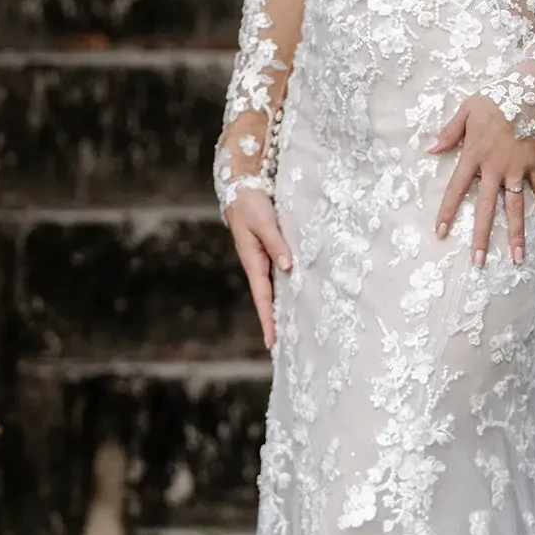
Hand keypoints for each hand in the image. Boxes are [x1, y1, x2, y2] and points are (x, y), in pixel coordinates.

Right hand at [225, 189, 291, 349]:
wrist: (241, 187)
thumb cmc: (251, 204)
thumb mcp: (264, 223)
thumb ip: (277, 244)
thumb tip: (288, 267)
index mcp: (253, 261)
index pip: (263, 298)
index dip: (268, 320)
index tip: (272, 342)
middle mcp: (258, 264)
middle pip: (267, 299)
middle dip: (273, 322)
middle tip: (283, 347)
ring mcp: (262, 259)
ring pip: (273, 289)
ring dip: (280, 307)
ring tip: (291, 328)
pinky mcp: (268, 251)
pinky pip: (277, 275)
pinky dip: (284, 288)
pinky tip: (294, 295)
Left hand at [426, 95, 534, 266]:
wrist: (530, 89)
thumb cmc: (496, 97)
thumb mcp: (466, 110)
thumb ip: (449, 133)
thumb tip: (430, 149)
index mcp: (474, 156)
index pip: (457, 189)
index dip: (448, 212)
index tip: (441, 233)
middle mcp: (495, 168)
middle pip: (486, 208)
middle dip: (481, 236)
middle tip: (478, 262)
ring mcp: (517, 168)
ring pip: (515, 206)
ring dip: (516, 232)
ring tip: (517, 257)